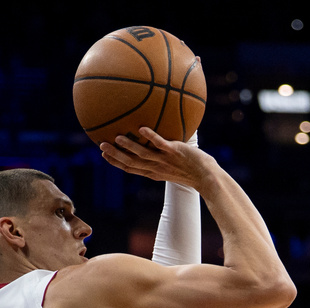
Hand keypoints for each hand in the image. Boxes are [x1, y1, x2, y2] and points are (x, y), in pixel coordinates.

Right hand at [99, 127, 214, 190]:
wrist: (207, 177)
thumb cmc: (192, 171)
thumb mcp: (173, 167)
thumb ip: (163, 157)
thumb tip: (158, 143)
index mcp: (153, 173)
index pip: (130, 168)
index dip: (115, 163)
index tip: (104, 156)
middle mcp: (156, 168)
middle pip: (130, 163)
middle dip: (115, 155)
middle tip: (102, 146)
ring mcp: (164, 160)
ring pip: (142, 154)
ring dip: (128, 146)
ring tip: (116, 137)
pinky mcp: (174, 151)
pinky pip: (160, 143)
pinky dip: (150, 137)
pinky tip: (141, 129)